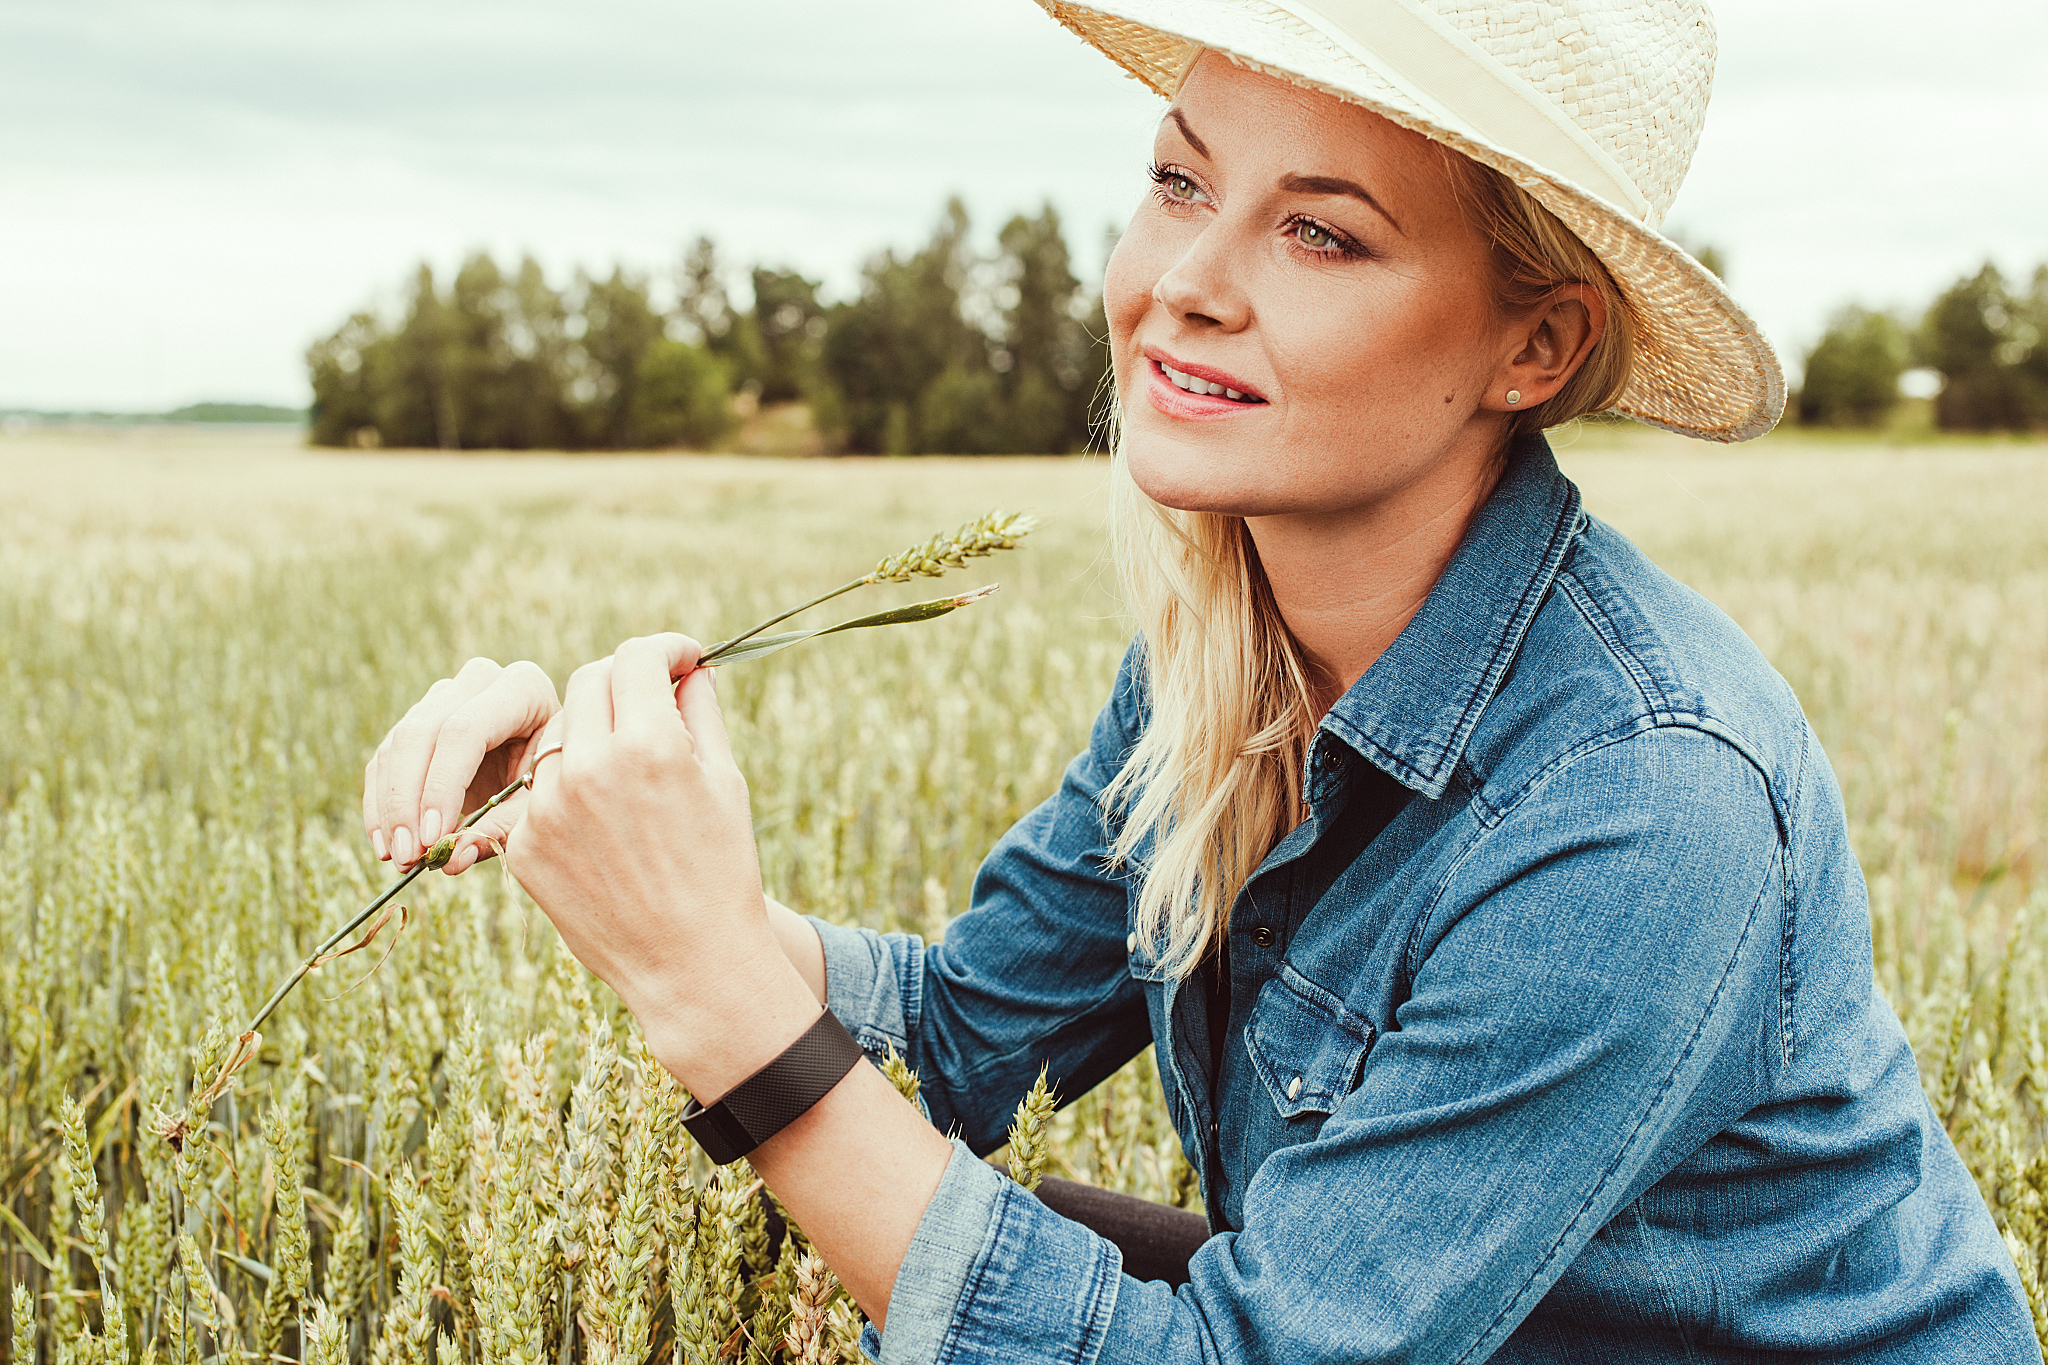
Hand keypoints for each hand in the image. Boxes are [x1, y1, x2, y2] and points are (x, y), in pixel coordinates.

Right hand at [362, 657, 559, 872]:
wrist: (554, 762)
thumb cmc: (558, 780)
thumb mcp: (543, 801)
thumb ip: (502, 827)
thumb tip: (450, 860)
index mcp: (523, 687)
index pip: (464, 732)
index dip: (442, 786)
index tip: (432, 837)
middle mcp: (479, 680)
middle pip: (422, 733)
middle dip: (407, 800)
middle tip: (408, 854)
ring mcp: (445, 695)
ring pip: (397, 746)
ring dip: (389, 808)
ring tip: (397, 858)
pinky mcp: (419, 719)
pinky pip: (386, 759)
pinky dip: (381, 805)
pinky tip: (385, 844)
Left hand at [503, 634, 817, 1094]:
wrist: (690, 965)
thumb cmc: (721, 870)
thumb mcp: (725, 781)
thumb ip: (701, 712)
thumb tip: (689, 669)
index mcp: (648, 745)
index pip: (636, 658)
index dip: (663, 649)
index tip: (681, 660)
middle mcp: (588, 768)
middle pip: (589, 682)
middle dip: (625, 681)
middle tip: (653, 702)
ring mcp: (546, 809)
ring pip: (557, 733)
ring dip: (593, 732)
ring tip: (630, 767)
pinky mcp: (523, 846)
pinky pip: (538, 790)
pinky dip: (569, 787)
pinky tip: (606, 820)